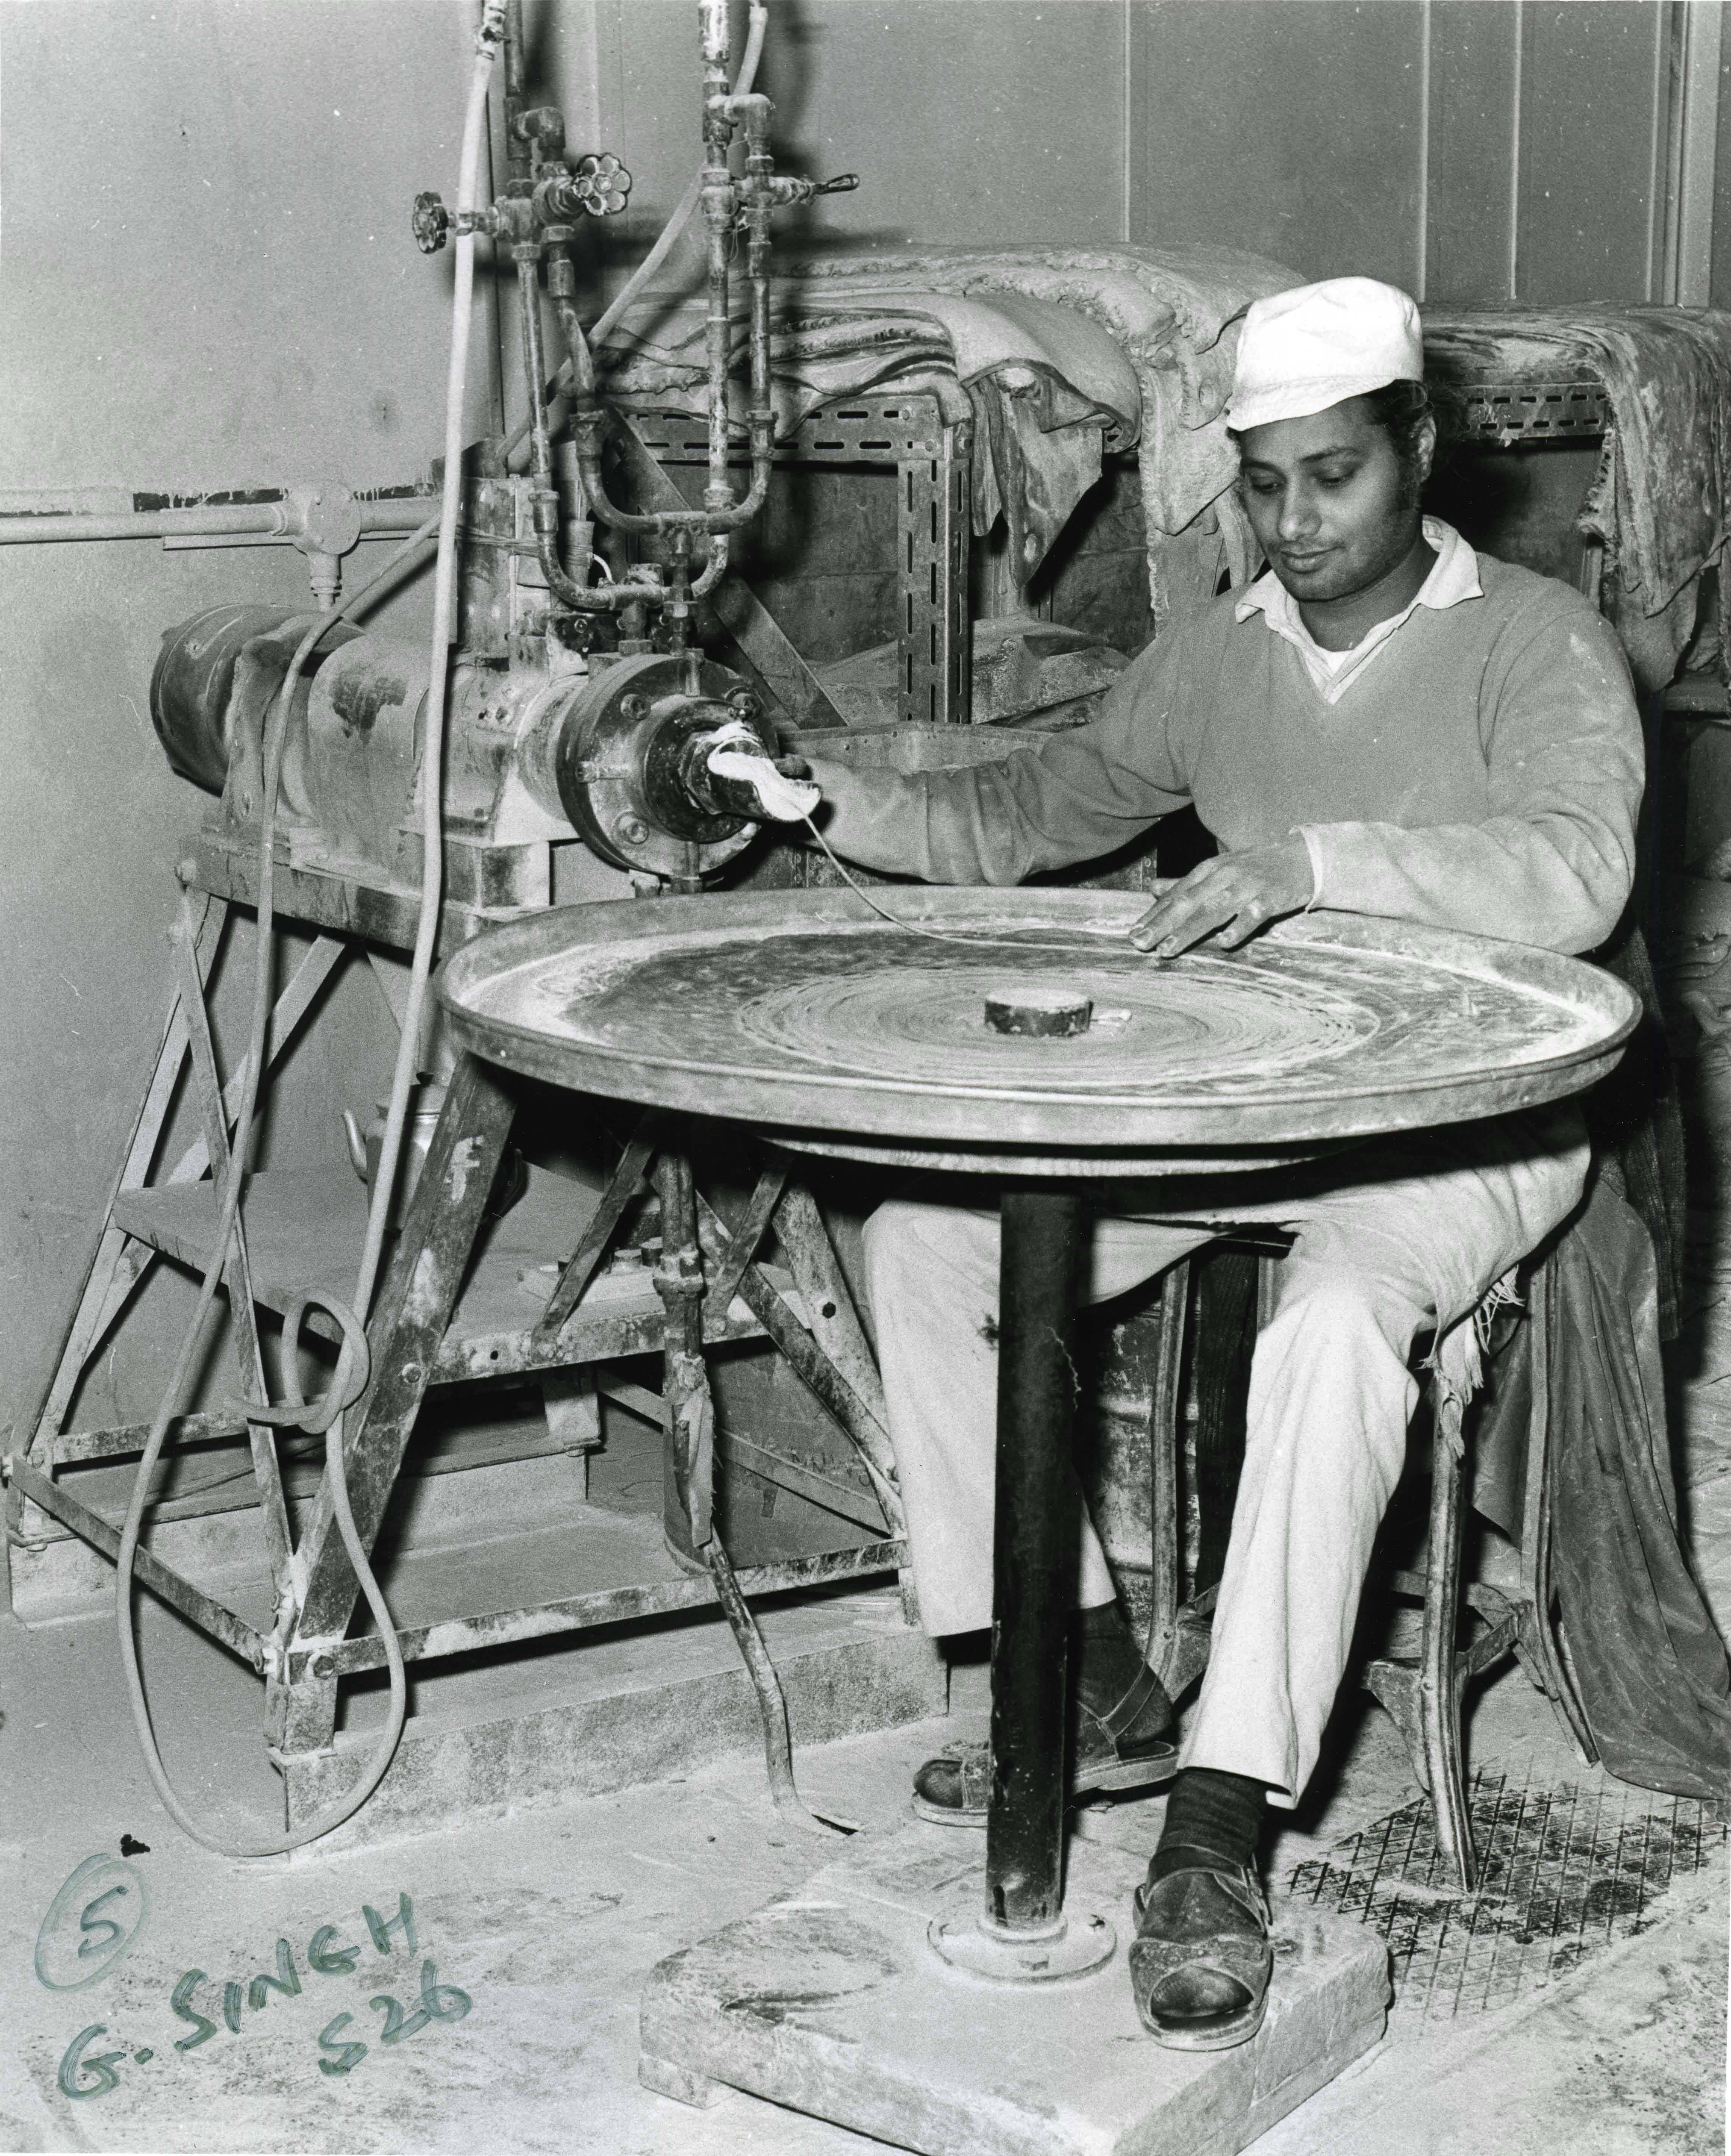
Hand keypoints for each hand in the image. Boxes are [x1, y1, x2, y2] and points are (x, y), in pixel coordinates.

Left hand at [1128, 839, 1314, 957]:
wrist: (1303, 858)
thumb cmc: (1254, 869)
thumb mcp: (1218, 871)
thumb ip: (1185, 883)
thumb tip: (1151, 888)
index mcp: (1208, 870)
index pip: (1175, 895)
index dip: (1153, 914)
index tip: (1132, 933)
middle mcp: (1224, 876)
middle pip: (1188, 902)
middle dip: (1162, 924)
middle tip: (1139, 943)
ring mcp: (1248, 886)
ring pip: (1214, 909)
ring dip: (1189, 930)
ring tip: (1167, 949)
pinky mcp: (1271, 897)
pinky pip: (1253, 915)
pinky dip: (1238, 928)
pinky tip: (1224, 943)